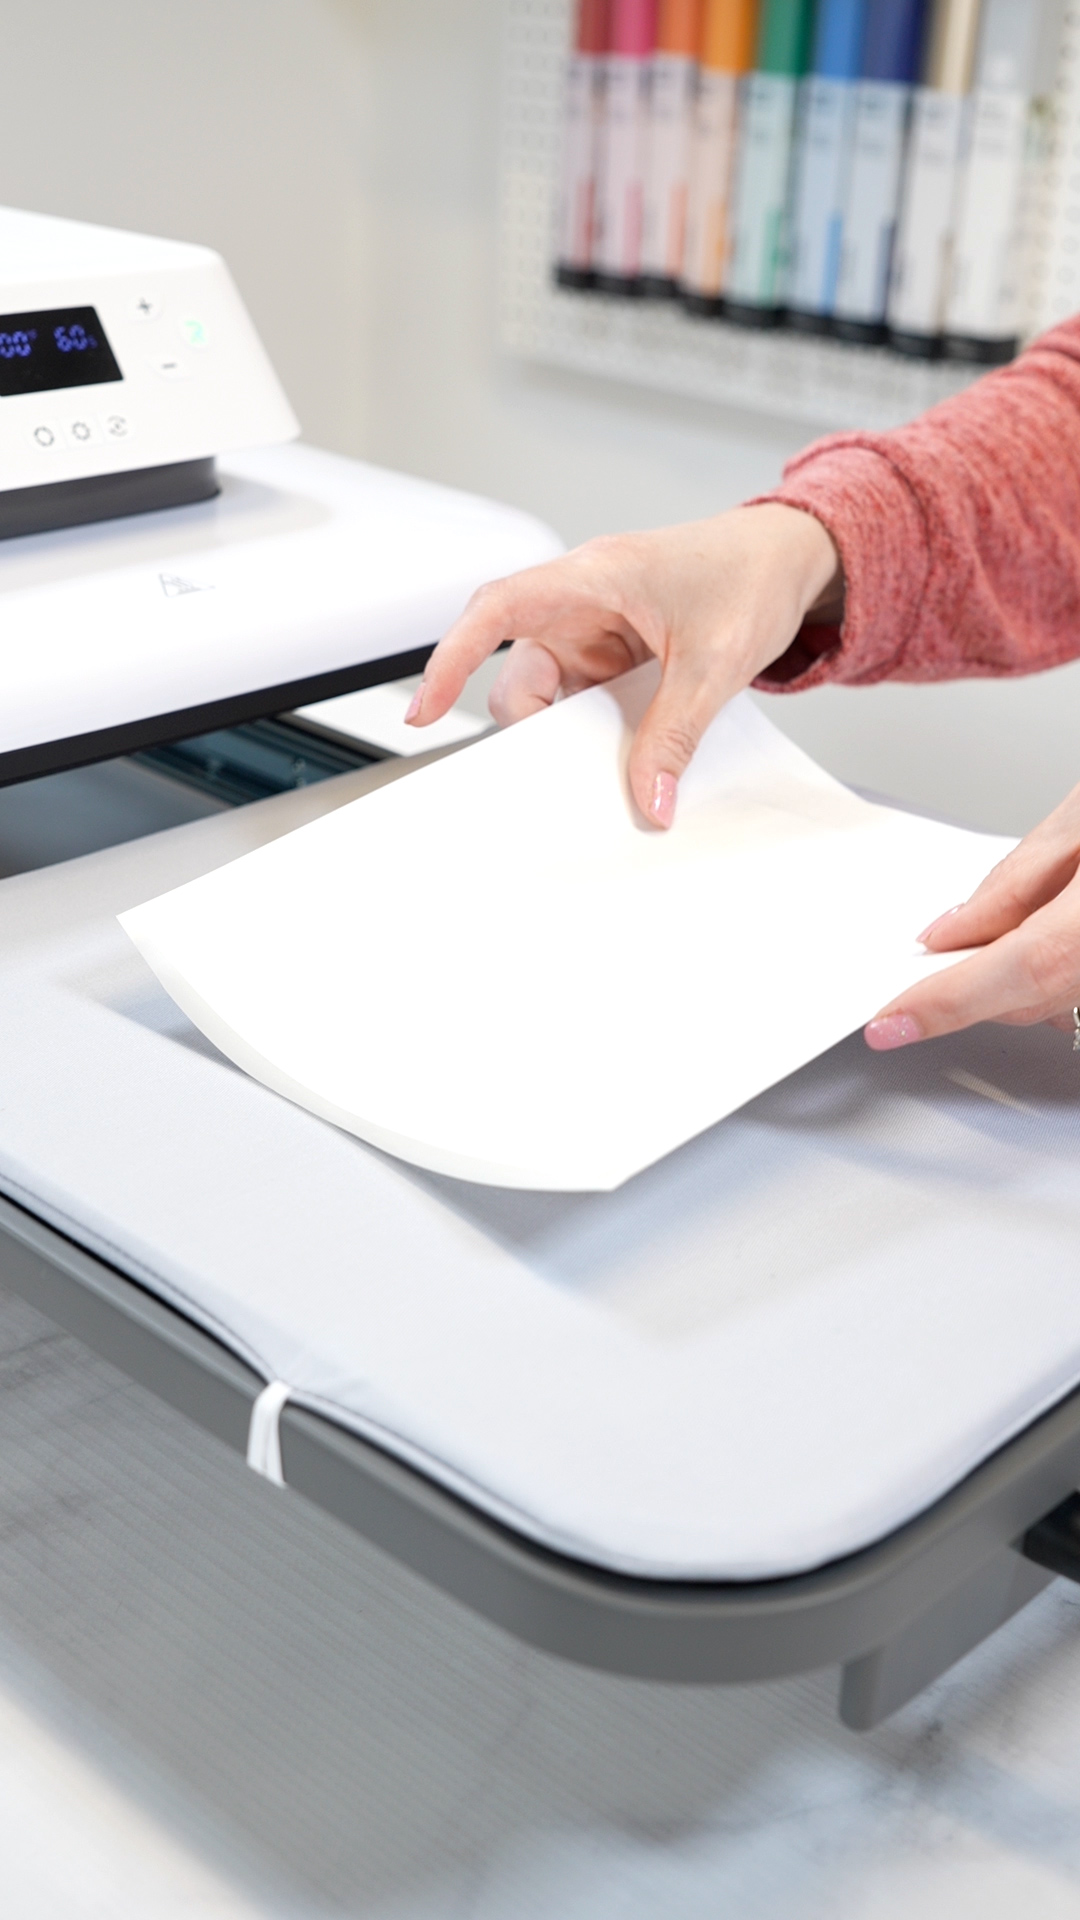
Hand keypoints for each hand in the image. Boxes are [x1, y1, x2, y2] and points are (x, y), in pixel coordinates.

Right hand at [406, 504, 841, 826]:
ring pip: (550, 696)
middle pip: (519, 671)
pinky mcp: (614, 659)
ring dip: (570, 734)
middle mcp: (581, 603)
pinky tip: (624, 757)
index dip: (451, 657)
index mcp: (592, 578)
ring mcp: (596, 634)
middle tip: (564, 770)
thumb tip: (649, 797)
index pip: (496, 610)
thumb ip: (676, 733)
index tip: (424, 709)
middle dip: (533, 726)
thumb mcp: (717, 663)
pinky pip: (585, 704)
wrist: (792, 559)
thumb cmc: (750, 575)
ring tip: (607, 766)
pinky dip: (595, 734)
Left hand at [866, 783, 1079, 1049]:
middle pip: (1036, 997)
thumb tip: (955, 931)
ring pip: (1066, 1005)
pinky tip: (1070, 926)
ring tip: (1053, 905)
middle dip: (977, 978)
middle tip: (938, 948)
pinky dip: (1066, 972)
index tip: (890, 1023)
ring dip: (1030, 973)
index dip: (945, 1002)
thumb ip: (1019, 879)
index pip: (1016, 971)